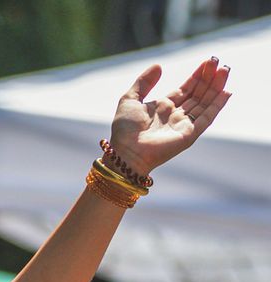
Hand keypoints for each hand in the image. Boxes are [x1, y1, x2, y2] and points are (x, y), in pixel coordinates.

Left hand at [109, 57, 231, 175]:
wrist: (125, 151)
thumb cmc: (124, 129)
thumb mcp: (130, 99)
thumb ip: (143, 82)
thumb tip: (158, 65)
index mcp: (163, 107)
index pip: (186, 89)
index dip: (197, 76)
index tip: (208, 61)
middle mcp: (175, 115)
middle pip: (198, 94)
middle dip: (208, 78)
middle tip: (217, 61)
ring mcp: (184, 125)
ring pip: (205, 103)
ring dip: (216, 87)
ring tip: (225, 70)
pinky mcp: (189, 134)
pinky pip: (207, 118)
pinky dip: (217, 105)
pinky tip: (226, 92)